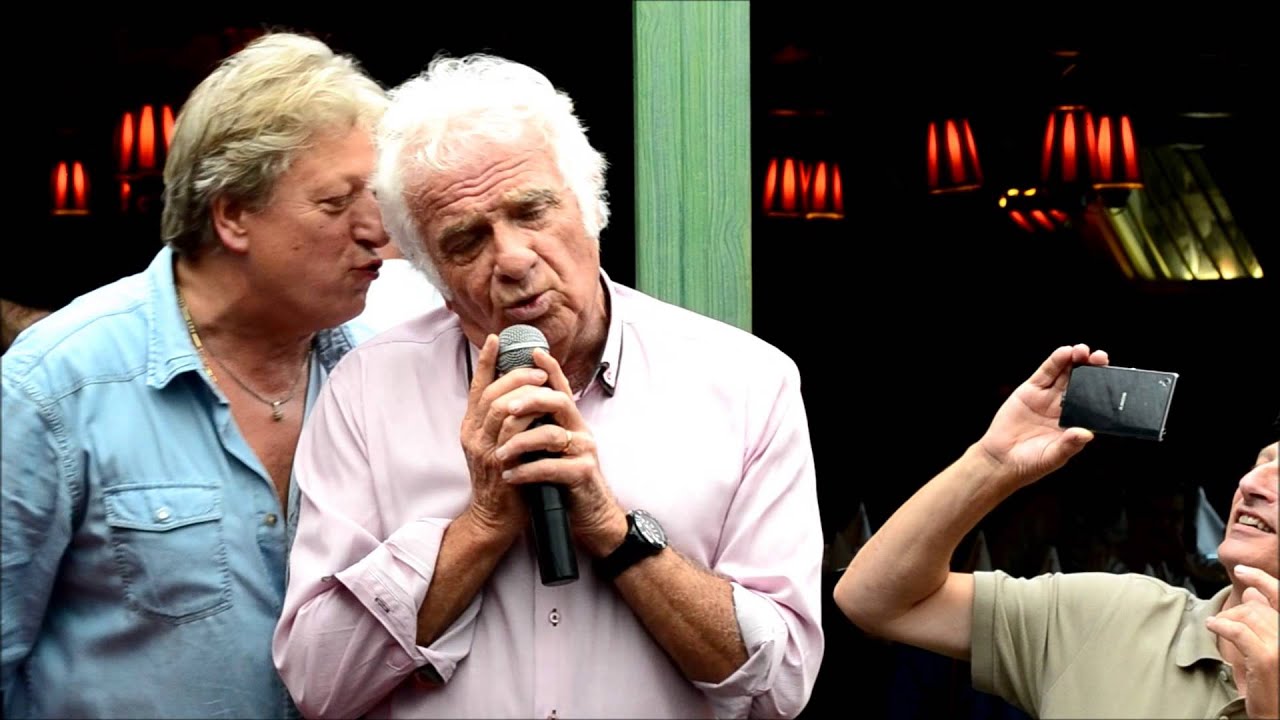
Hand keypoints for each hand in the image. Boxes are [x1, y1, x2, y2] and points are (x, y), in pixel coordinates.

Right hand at [459, 334, 547, 542]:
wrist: (495, 519)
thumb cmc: (505, 480)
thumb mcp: (499, 445)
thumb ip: (506, 421)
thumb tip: (525, 393)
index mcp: (471, 427)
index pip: (477, 387)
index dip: (486, 362)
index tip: (496, 339)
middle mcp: (473, 435)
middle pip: (491, 392)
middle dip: (516, 375)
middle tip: (539, 369)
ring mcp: (483, 449)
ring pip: (501, 407)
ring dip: (525, 391)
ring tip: (545, 383)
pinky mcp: (498, 462)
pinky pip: (514, 431)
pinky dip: (531, 416)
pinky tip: (546, 409)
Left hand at [493, 348, 625, 557]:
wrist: (590, 516)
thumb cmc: (566, 480)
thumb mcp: (554, 448)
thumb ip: (542, 426)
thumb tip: (516, 404)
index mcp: (570, 422)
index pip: (560, 388)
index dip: (549, 368)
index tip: (532, 351)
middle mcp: (580, 431)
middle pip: (557, 402)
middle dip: (530, 400)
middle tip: (506, 409)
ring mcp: (583, 451)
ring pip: (551, 435)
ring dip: (520, 443)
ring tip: (499, 454)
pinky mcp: (582, 474)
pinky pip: (550, 467)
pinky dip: (526, 471)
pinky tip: (510, 476)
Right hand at [976, 343, 1108, 486]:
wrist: (1000, 460)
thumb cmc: (1030, 463)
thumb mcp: (1053, 457)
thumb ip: (1069, 445)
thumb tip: (1087, 434)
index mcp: (1075, 422)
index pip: (1094, 401)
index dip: (1103, 388)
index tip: (1112, 378)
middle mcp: (1064, 407)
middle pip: (1082, 383)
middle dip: (1092, 369)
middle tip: (1099, 357)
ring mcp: (1047, 398)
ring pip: (1065, 374)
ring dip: (1075, 360)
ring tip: (1082, 350)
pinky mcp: (1030, 391)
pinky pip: (1045, 373)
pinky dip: (1055, 362)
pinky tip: (1064, 353)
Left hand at [1208, 565, 1278, 718]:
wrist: (1279, 712)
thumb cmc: (1275, 682)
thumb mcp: (1271, 646)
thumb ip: (1264, 619)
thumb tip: (1253, 592)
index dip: (1262, 579)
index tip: (1242, 571)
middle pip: (1258, 607)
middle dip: (1236, 610)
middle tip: (1224, 621)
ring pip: (1246, 617)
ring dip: (1226, 619)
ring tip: (1217, 627)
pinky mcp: (1266, 658)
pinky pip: (1238, 631)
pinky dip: (1221, 626)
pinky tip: (1212, 627)